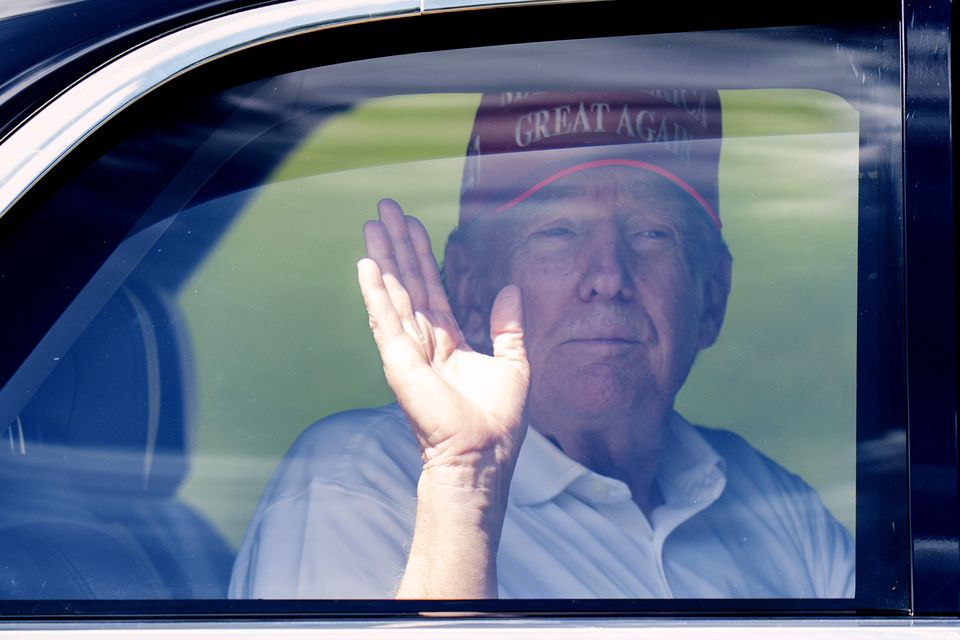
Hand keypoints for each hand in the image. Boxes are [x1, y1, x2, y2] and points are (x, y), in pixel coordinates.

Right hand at [357, 198, 529, 472]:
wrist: (483, 455)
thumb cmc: (498, 421)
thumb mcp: (514, 364)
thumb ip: (508, 327)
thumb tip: (511, 289)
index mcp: (449, 341)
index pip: (432, 288)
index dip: (423, 256)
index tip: (413, 224)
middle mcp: (424, 342)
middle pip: (409, 283)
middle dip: (398, 245)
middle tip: (385, 208)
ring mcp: (409, 350)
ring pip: (395, 293)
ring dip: (384, 257)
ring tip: (373, 223)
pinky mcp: (400, 361)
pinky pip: (386, 319)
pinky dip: (375, 291)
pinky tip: (366, 264)